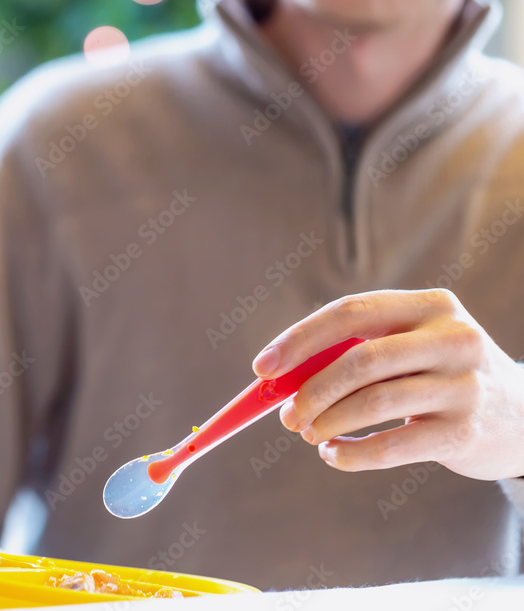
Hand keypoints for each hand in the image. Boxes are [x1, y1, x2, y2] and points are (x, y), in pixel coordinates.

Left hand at [251, 289, 523, 480]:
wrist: (519, 419)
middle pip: (360, 360)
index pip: (351, 312)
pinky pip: (392, 445)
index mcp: (429, 305)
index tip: (263, 368)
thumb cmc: (436, 377)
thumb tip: (275, 378)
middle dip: (310, 390)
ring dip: (327, 422)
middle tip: (285, 415)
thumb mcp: (406, 348)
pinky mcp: (465, 431)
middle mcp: (453, 338)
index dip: (300, 339)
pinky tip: (333, 455)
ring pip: (374, 402)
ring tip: (307, 433)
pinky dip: (351, 453)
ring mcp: (464, 384)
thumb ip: (348, 353)